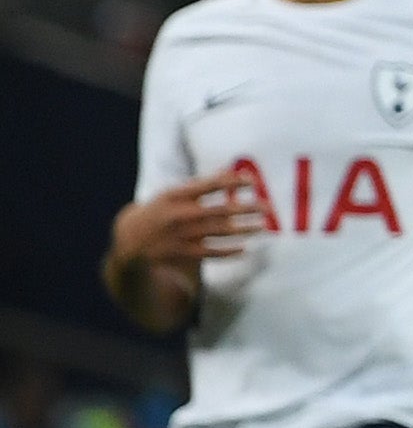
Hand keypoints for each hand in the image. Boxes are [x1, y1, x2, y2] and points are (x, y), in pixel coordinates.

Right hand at [111, 173, 266, 271]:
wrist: (129, 240)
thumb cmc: (158, 212)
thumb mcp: (171, 194)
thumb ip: (199, 187)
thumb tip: (229, 174)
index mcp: (175, 195)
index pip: (209, 185)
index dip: (233, 182)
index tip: (253, 181)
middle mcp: (179, 214)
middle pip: (221, 210)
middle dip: (247, 208)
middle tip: (269, 207)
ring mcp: (182, 235)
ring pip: (220, 232)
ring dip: (244, 229)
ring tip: (262, 226)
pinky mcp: (184, 253)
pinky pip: (212, 252)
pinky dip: (229, 250)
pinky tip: (245, 248)